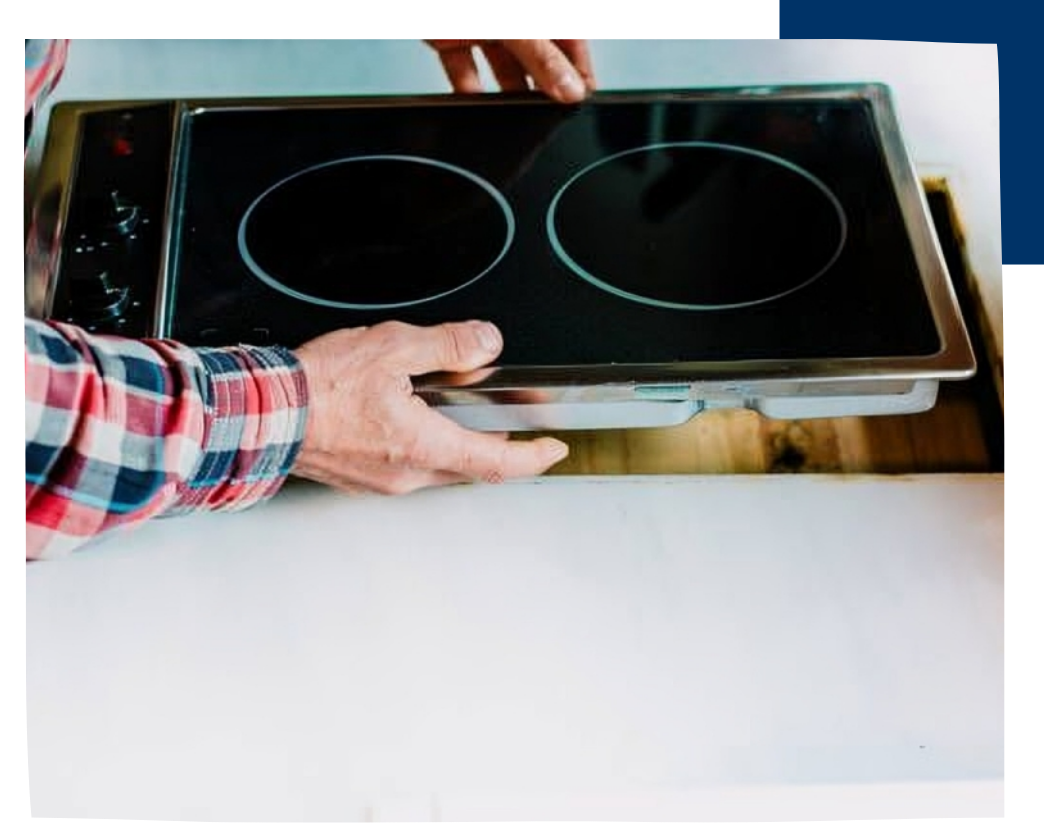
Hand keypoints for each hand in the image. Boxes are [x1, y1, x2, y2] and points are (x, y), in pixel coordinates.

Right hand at [290, 320, 569, 495]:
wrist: (261, 413)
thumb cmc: (316, 388)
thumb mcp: (392, 348)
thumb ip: (447, 345)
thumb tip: (484, 342)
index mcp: (424, 446)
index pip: (498, 462)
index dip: (534, 457)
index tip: (554, 448)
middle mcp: (408, 474)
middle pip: (471, 464)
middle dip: (495, 441)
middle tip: (509, 414)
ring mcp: (384, 481)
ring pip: (440, 464)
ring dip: (456, 439)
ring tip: (454, 404)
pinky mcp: (362, 478)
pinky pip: (409, 464)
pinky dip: (424, 442)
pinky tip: (410, 414)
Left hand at [425, 39, 595, 102]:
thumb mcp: (518, 26)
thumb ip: (543, 58)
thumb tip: (571, 90)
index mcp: (542, 16)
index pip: (572, 45)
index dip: (578, 74)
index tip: (578, 104)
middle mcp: (516, 23)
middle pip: (537, 62)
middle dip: (540, 89)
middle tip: (546, 116)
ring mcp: (484, 29)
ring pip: (502, 69)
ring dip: (505, 94)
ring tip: (513, 118)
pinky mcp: (452, 38)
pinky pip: (463, 71)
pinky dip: (467, 90)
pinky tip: (473, 106)